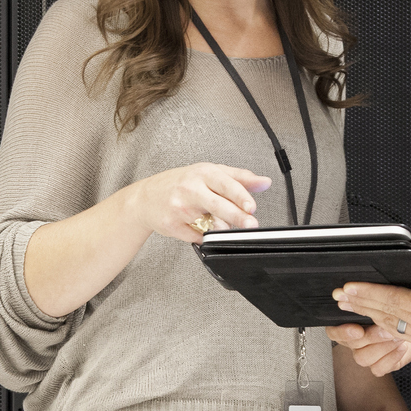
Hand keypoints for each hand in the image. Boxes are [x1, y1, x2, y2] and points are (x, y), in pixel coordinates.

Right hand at [127, 163, 272, 243]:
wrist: (146, 198)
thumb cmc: (180, 183)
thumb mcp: (208, 173)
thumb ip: (239, 178)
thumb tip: (265, 183)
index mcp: (202, 173)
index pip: (225, 184)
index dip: (240, 196)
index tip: (252, 207)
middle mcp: (190, 189)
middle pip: (218, 205)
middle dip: (236, 216)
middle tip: (250, 224)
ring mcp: (180, 208)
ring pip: (209, 224)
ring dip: (219, 228)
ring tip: (214, 220)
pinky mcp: (172, 226)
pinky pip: (197, 236)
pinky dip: (202, 234)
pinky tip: (195, 225)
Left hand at [328, 235, 410, 376]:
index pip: (395, 302)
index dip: (369, 294)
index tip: (348, 288)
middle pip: (389, 316)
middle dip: (362, 305)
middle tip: (340, 296)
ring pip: (395, 327)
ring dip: (371, 314)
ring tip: (350, 304)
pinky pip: (406, 332)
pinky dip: (388, 322)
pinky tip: (375, 314)